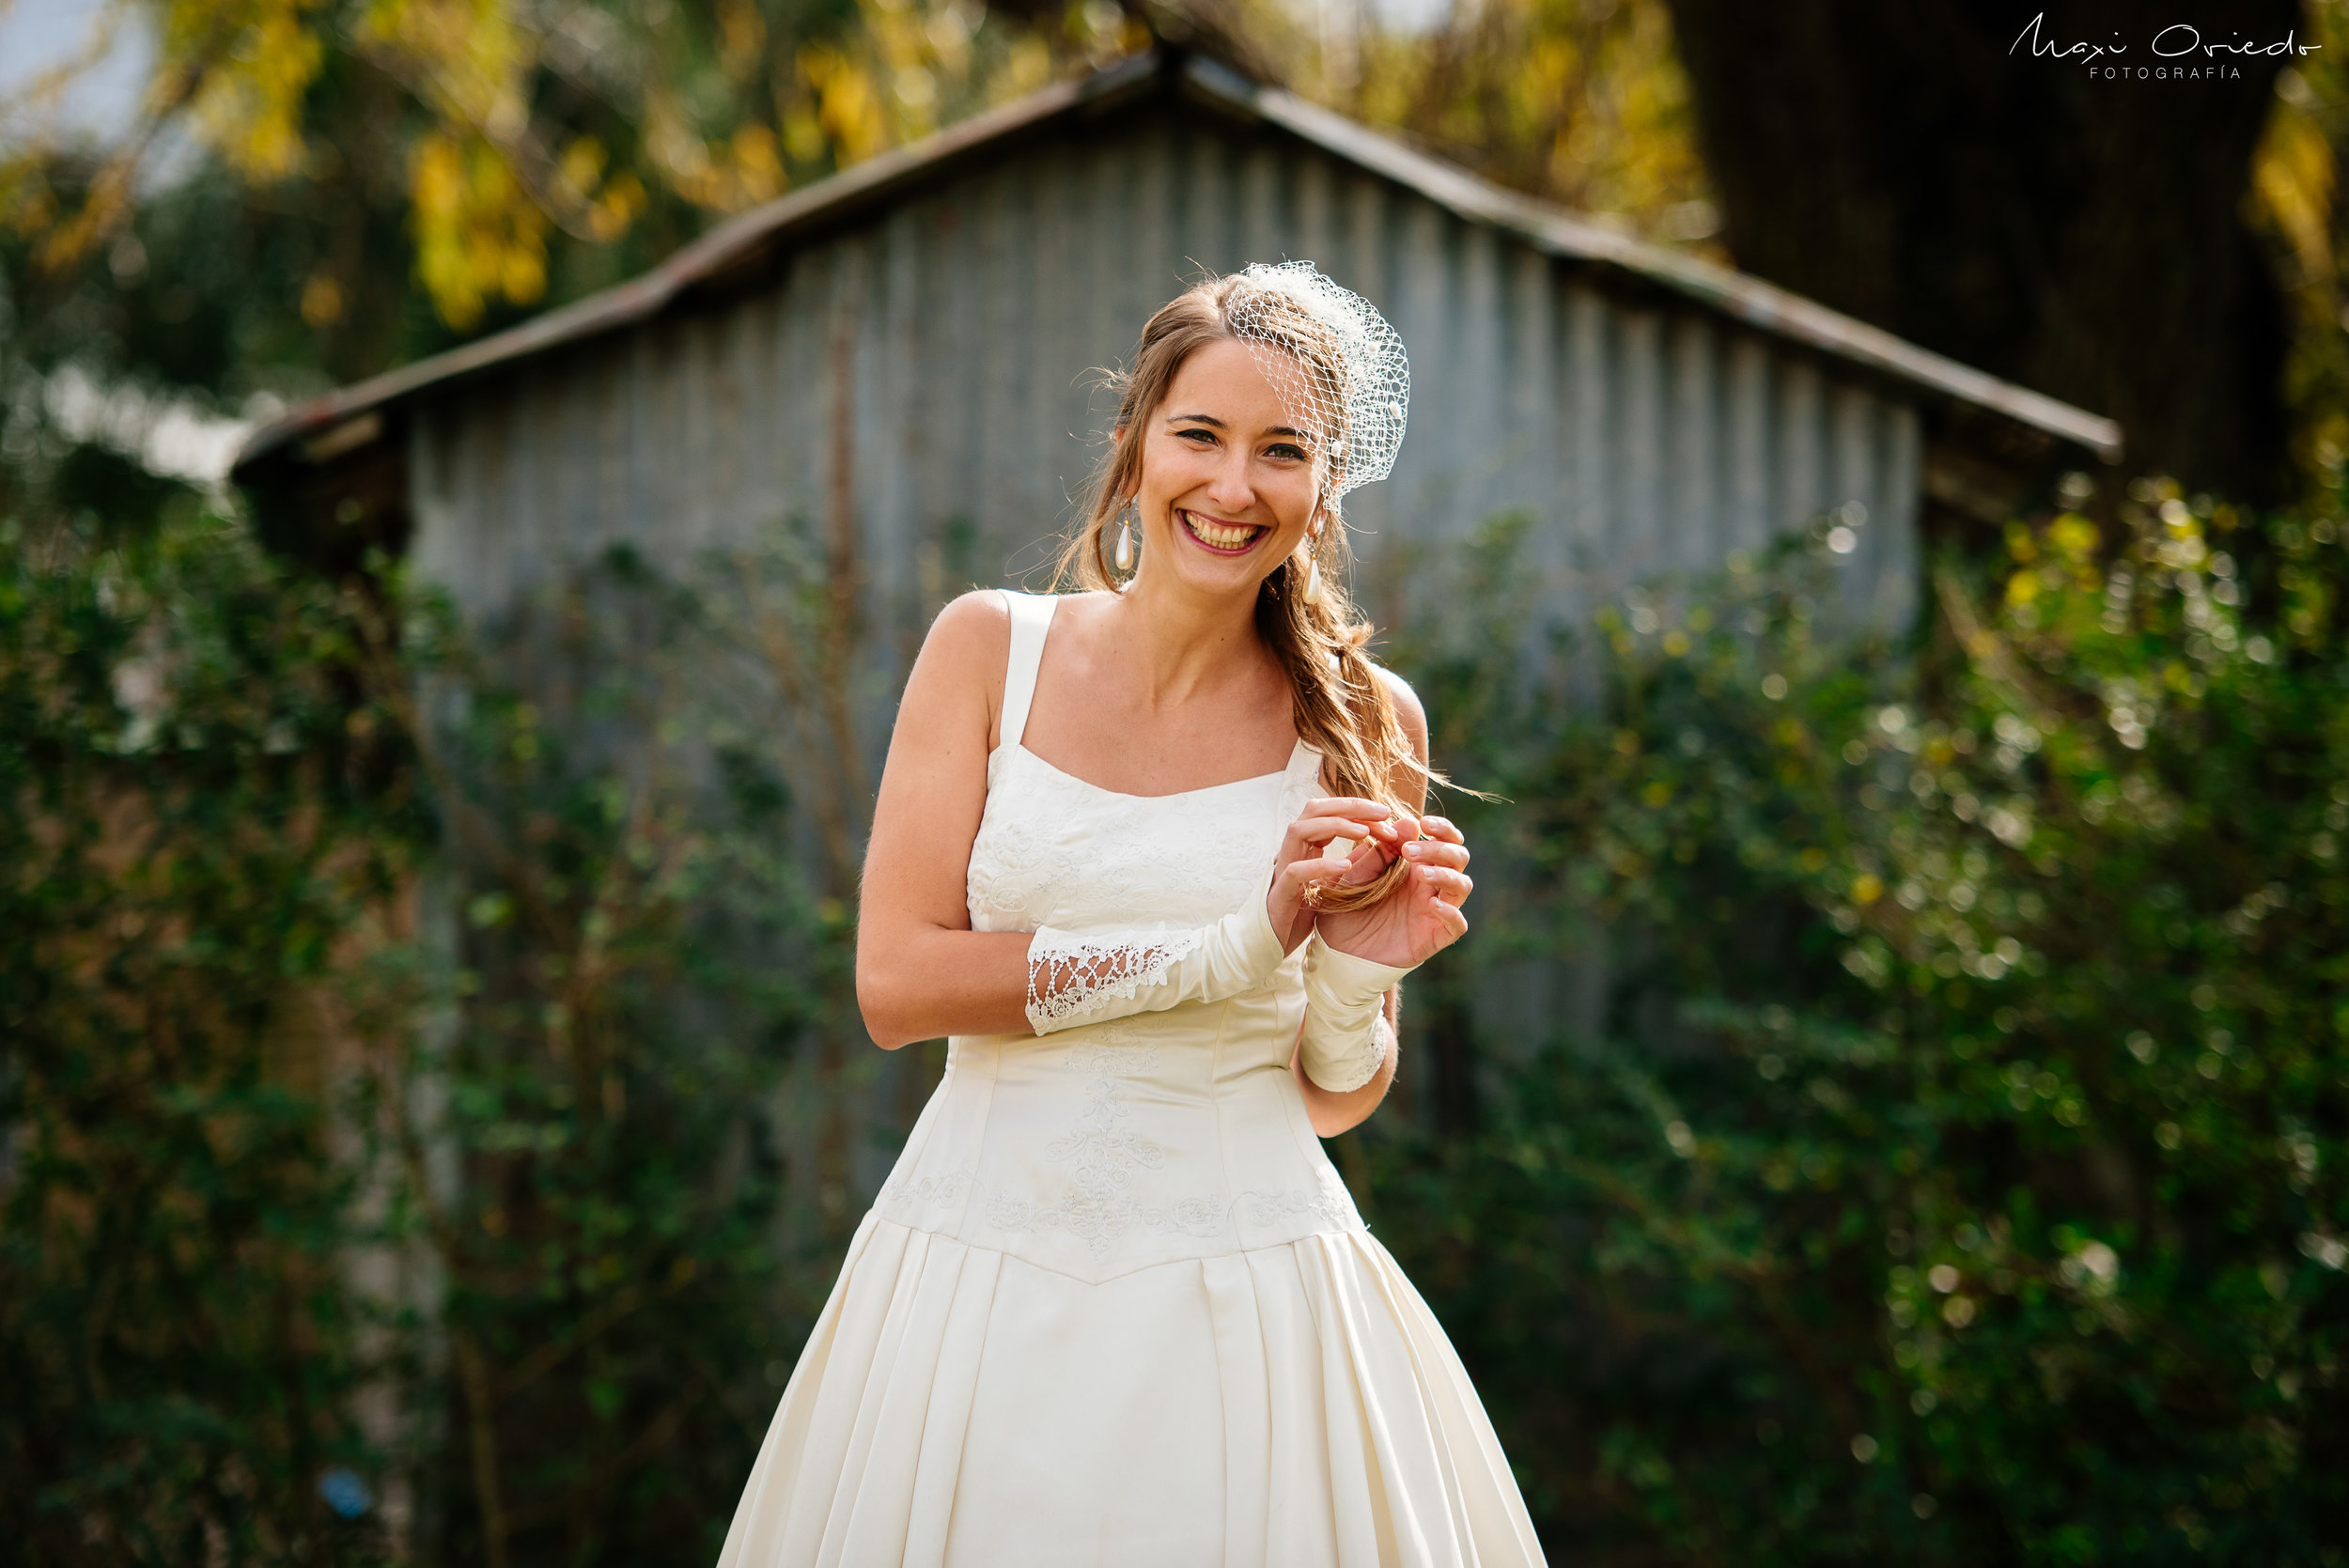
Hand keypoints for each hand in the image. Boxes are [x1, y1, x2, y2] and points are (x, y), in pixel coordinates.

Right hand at [1267, 797, 1415, 951]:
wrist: (1272, 943)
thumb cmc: (1303, 912)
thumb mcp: (1337, 883)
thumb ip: (1356, 862)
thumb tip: (1383, 842)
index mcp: (1306, 845)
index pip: (1330, 812)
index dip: (1358, 809)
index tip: (1387, 815)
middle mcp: (1292, 850)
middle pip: (1315, 810)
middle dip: (1350, 806)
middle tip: (1383, 813)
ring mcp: (1283, 868)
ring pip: (1300, 830)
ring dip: (1335, 826)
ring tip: (1365, 832)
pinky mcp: (1280, 892)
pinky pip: (1295, 871)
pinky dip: (1320, 865)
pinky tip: (1344, 866)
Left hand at [1312, 813, 1471, 968]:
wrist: (1335, 951)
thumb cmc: (1346, 910)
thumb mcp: (1357, 874)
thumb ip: (1381, 850)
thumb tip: (1409, 821)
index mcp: (1415, 867)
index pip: (1446, 841)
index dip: (1443, 829)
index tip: (1423, 823)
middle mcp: (1429, 887)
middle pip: (1459, 858)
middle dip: (1440, 849)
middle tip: (1409, 851)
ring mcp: (1433, 912)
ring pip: (1463, 886)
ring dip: (1447, 874)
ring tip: (1420, 873)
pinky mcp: (1433, 938)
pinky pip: (1457, 925)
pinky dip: (1451, 912)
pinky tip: (1432, 904)